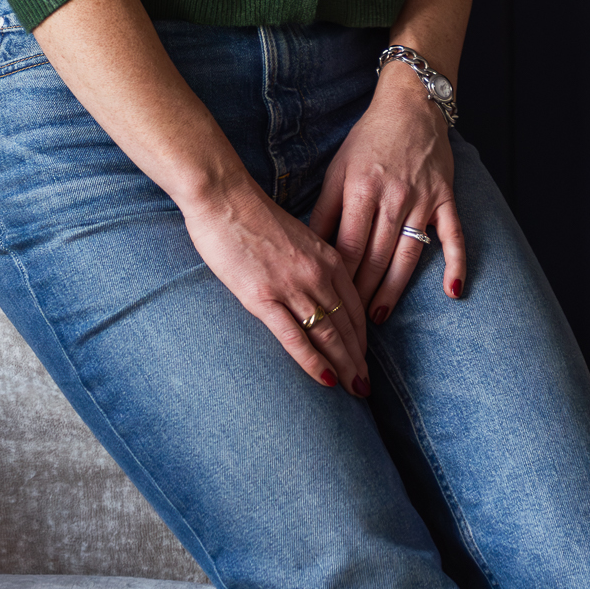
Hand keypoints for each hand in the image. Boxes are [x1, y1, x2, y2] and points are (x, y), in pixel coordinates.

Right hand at [180, 172, 371, 396]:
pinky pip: (293, 337)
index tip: (364, 358)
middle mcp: (317, 274)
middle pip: (346, 326)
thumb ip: (312, 263)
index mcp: (328, 258)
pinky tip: (324, 380)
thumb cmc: (253, 215)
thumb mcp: (298, 236)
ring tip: (353, 390)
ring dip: (343, 366)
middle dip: (358, 360)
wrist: (224, 198)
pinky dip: (312, 361)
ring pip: (327, 335)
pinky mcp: (263, 297)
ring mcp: (292, 287)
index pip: (354, 306)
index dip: (362, 337)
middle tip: (365, 387)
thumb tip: (318, 288)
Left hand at [309, 65, 465, 322]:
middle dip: (360, 294)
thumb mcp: (337, 170)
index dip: (337, 279)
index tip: (327, 304)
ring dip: (393, 290)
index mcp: (360, 190)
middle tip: (348, 325)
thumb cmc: (367, 140)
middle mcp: (392, 198)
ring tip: (379, 319)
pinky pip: (453, 237)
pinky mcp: (445, 199)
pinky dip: (456, 265)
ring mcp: (422, 200)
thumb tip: (310, 249)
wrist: (411, 106)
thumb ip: (325, 210)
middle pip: (374, 257)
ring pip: (407, 255)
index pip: (346, 246)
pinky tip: (453, 293)